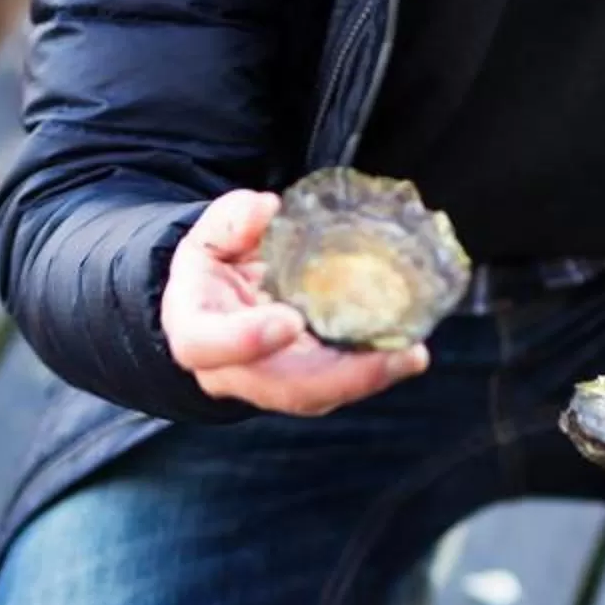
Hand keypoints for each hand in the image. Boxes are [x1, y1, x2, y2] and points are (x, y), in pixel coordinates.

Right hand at [160, 189, 430, 413]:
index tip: (289, 320)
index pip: (208, 345)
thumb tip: (267, 209)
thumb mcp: (210, 237)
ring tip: (409, 356)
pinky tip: (405, 354)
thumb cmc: (213, 269)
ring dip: (366, 379)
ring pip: (316, 395)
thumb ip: (231, 221)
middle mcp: (230, 371)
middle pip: (282, 387)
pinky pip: (336, 386)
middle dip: (339, 377)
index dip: (246, 339)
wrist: (216, 306)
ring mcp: (269, 384)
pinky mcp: (302, 385)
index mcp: (194, 330)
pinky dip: (372, 372)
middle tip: (392, 355)